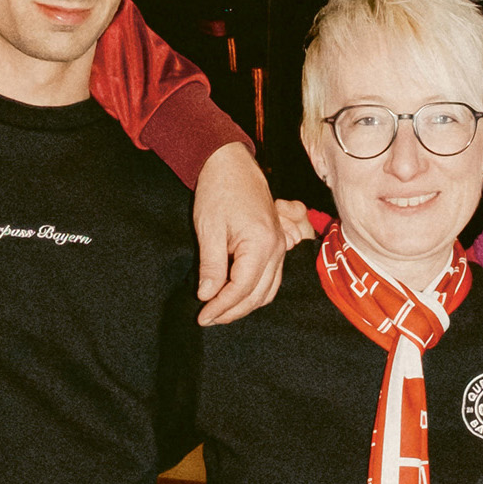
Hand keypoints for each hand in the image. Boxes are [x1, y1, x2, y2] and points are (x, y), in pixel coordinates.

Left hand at [188, 147, 285, 324]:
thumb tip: (208, 295)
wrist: (231, 165)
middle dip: (233, 311)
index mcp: (261, 243)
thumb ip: (211, 265)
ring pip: (268, 291)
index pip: (242, 288)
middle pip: (258, 294)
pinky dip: (255, 293)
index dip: (221, 306)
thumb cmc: (219, 191)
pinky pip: (271, 279)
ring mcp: (280, 247)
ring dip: (245, 306)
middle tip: (208, 319)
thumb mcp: (209, 229)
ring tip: (219, 312)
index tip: (202, 316)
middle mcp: (277, 248)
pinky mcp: (277, 245)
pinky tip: (236, 298)